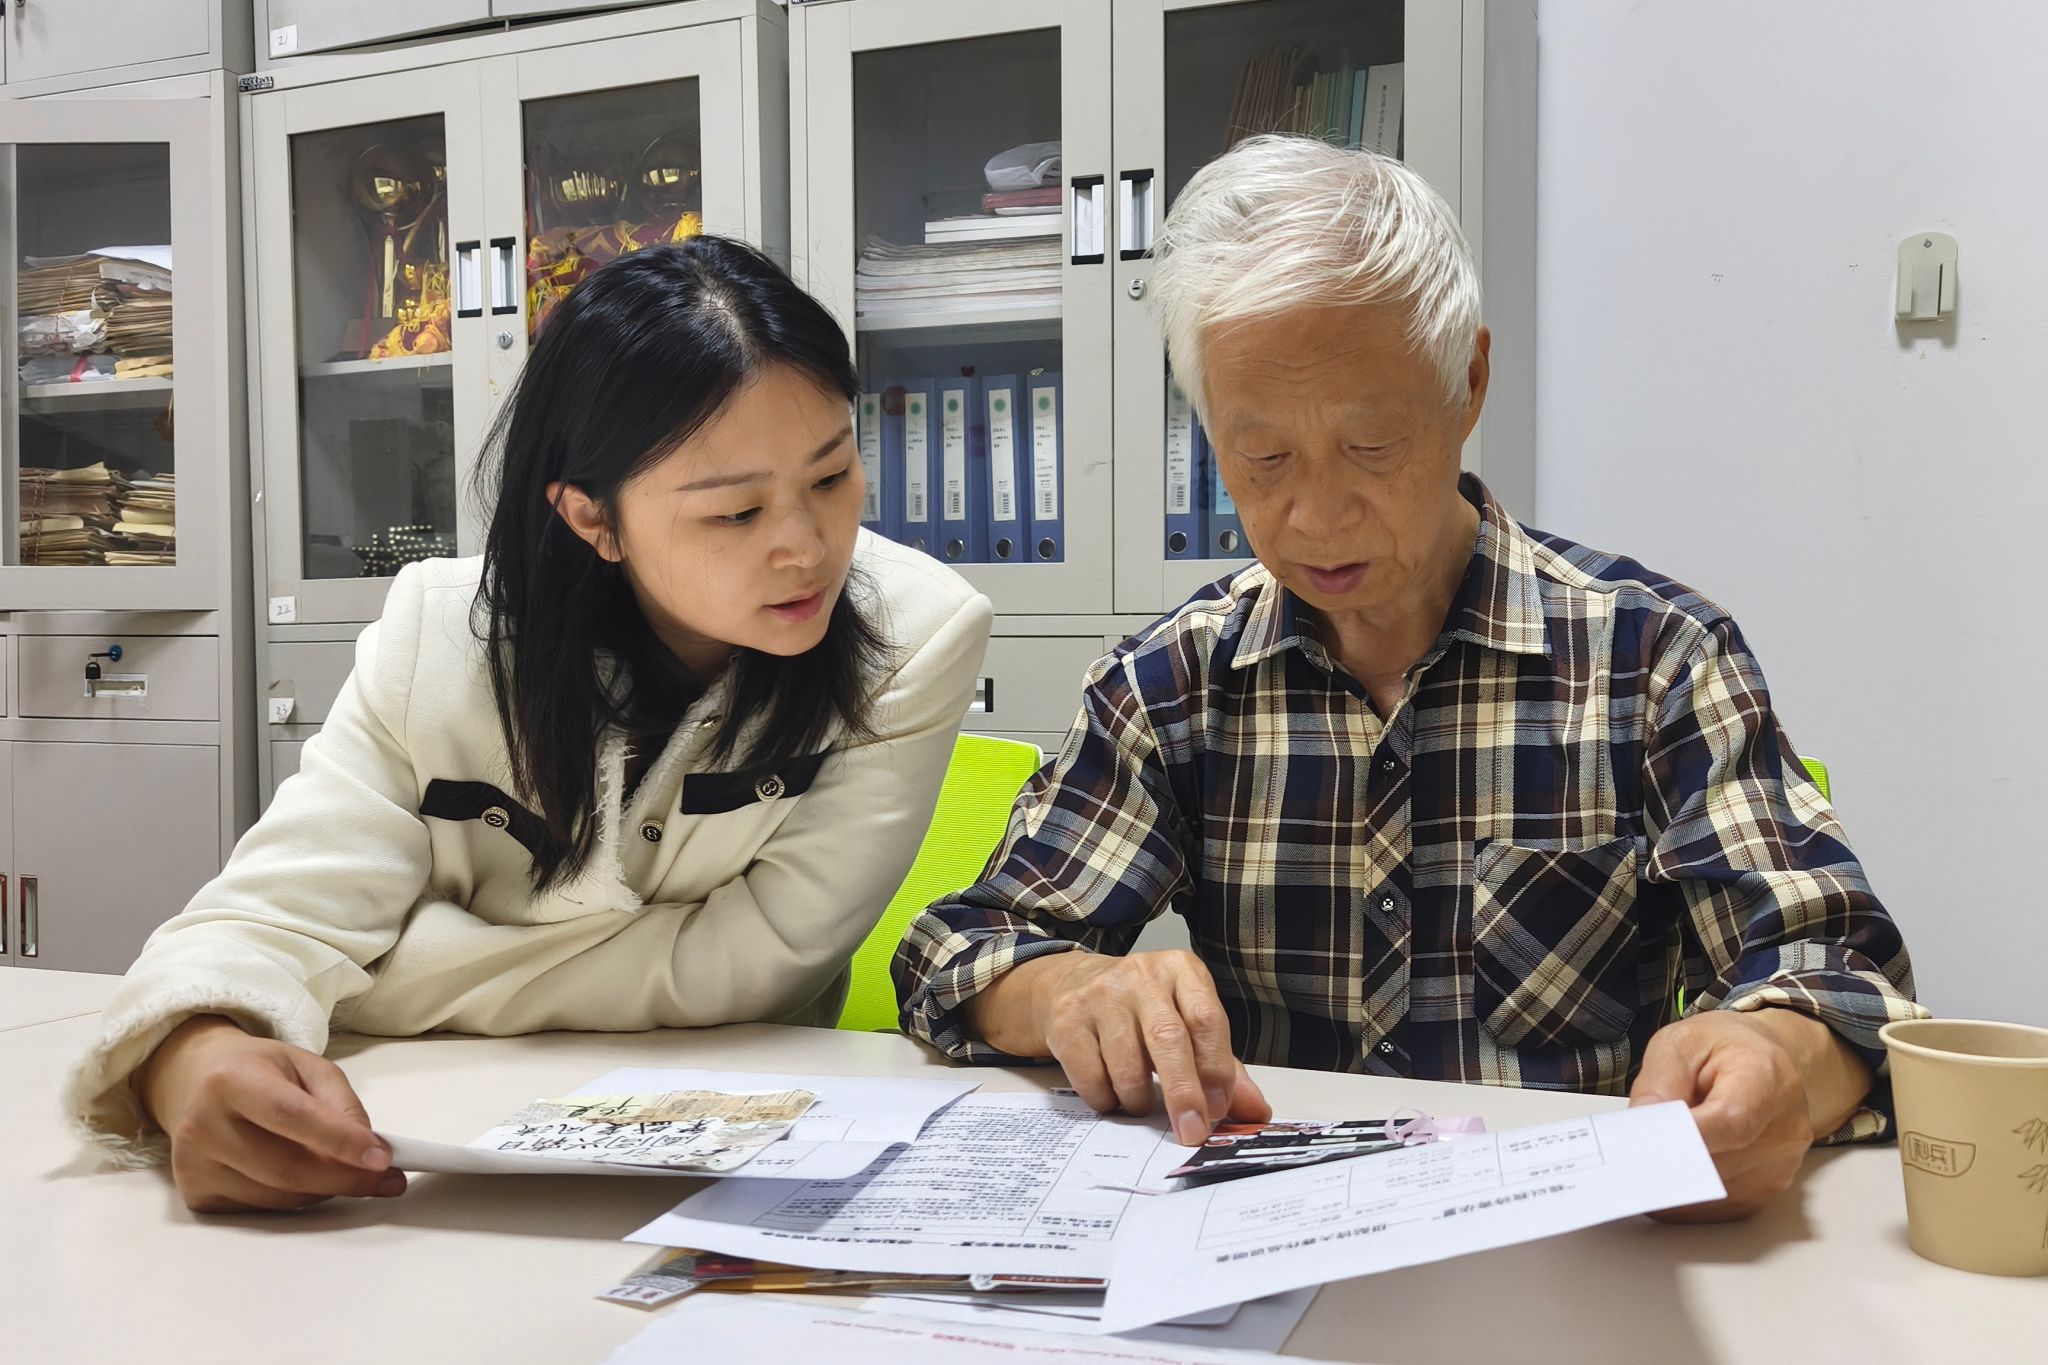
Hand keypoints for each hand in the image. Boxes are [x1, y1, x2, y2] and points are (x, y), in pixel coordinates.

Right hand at [135, 1015, 404, 1213]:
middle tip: (384, 1179)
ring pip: (279, 1197)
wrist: (201, 1082)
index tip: (382, 1158)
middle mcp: (201, 1124)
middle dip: (344, 1178)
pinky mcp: (196, 1194)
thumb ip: (343, 1104)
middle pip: (286, 1168)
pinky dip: (297, 1199)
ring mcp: (193, 1165)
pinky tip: (306, 1178)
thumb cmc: (263, 1072)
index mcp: (230, 1080)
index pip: (291, 1116)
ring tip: (346, 1172)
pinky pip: (262, 1210)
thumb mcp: (309, 1067)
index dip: (340, 1140)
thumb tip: (371, 1151)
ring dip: (325, 1191)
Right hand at [968, 950, 1271, 1143]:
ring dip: (1138, 1100)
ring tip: (1139, 1101)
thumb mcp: (1186, 1023)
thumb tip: (1257, 1113)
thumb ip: (1224, 1067)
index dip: (1215, 1069)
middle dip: (1184, 1094)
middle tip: (1191, 1132)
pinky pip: (1091, 1079)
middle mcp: (1141, 975)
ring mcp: (1100, 995)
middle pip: (1169, 1040)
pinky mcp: (1066, 1021)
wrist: (1072, 984)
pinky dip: (1106, 1100)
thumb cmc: (1142, 1011)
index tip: (1218, 1109)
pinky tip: (1110, 1092)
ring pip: (1128, 1066)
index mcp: (1181, 970)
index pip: (1206, 1020)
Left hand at [1628, 1010, 1815, 1221]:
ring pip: (1714, 1193)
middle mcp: (1785, 1128)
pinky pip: (1720, 1208)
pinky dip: (1685, 1198)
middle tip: (1623, 1160)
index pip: (1731, 1122)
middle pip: (1718, 1163)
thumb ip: (1659, 1082)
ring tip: (1644, 1159)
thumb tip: (1643, 1125)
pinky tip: (1663, 1177)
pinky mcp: (1768, 1189)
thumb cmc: (1720, 1048)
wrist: (1761, 1061)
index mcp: (1767, 1078)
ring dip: (1673, 1183)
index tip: (1645, 1143)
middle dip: (1667, 1162)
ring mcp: (1780, 1165)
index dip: (1685, 1138)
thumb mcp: (1680, 1043)